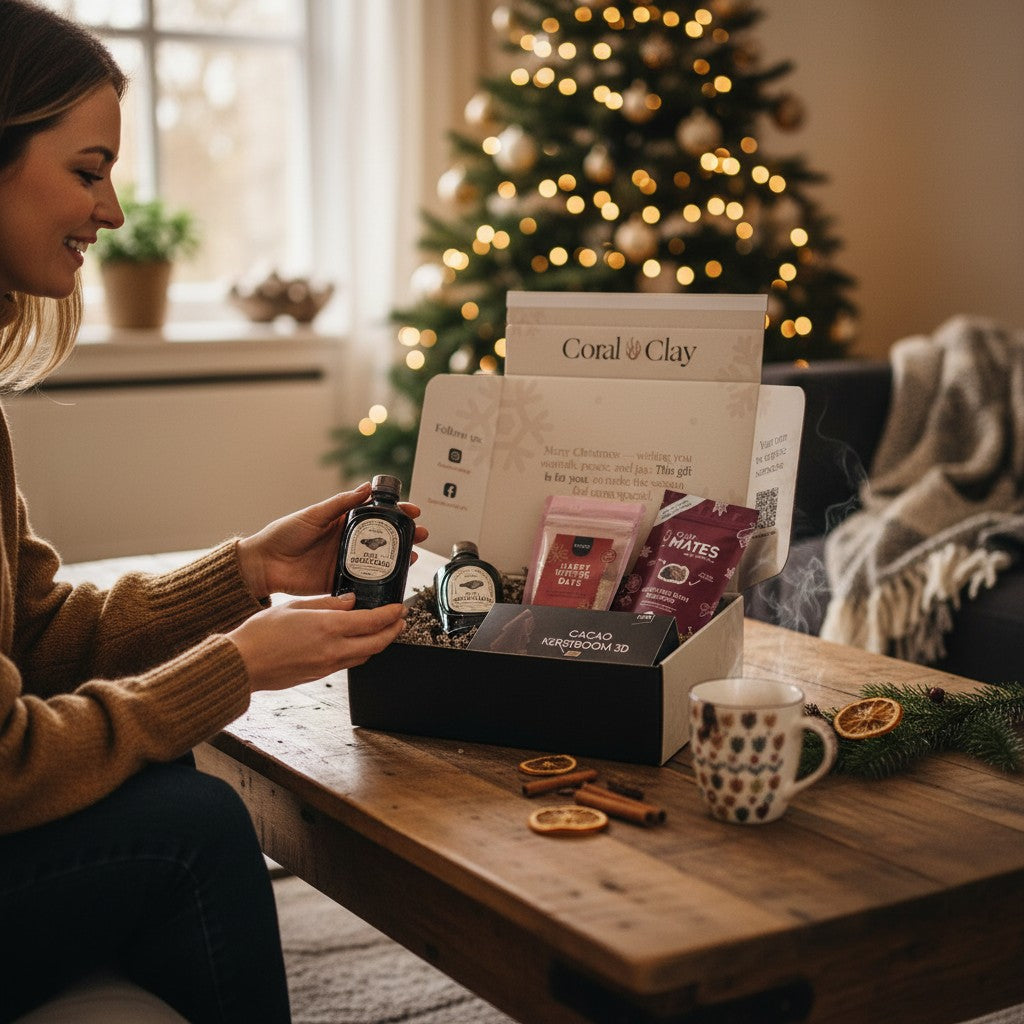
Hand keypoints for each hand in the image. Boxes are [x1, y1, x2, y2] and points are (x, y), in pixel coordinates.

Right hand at [227, 593, 406, 690]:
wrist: (243, 664)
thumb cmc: (261, 633)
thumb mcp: (295, 606)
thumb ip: (327, 603)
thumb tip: (351, 601)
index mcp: (328, 627)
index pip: (372, 621)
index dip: (391, 615)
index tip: (400, 608)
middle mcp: (333, 649)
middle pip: (377, 643)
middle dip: (394, 631)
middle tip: (401, 620)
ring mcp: (328, 665)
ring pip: (366, 655)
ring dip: (380, 643)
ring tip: (384, 630)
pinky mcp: (321, 675)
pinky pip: (350, 662)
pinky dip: (361, 651)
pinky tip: (358, 642)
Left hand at [235, 482, 427, 598]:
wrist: (264, 564)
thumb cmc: (283, 535)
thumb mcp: (313, 515)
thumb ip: (340, 504)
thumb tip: (365, 488)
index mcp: (342, 522)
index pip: (376, 515)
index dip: (396, 512)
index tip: (413, 511)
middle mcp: (348, 542)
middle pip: (384, 538)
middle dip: (405, 535)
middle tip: (421, 534)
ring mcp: (346, 562)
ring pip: (379, 560)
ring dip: (398, 558)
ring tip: (412, 555)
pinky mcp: (340, 581)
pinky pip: (364, 582)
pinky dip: (380, 582)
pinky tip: (394, 580)